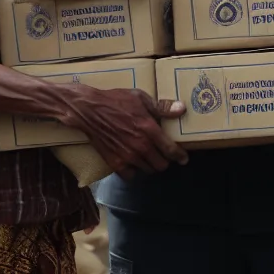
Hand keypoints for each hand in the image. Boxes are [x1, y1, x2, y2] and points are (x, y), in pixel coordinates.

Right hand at [59, 86, 186, 179]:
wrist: (90, 110)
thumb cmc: (116, 100)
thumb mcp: (141, 98)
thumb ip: (162, 107)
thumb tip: (181, 109)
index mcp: (149, 129)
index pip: (171, 150)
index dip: (180, 156)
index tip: (184, 159)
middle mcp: (141, 146)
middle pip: (161, 165)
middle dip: (165, 160)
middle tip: (162, 153)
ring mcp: (127, 157)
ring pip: (148, 170)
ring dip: (150, 165)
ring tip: (148, 156)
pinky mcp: (115, 163)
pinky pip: (131, 176)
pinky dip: (134, 171)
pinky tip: (133, 161)